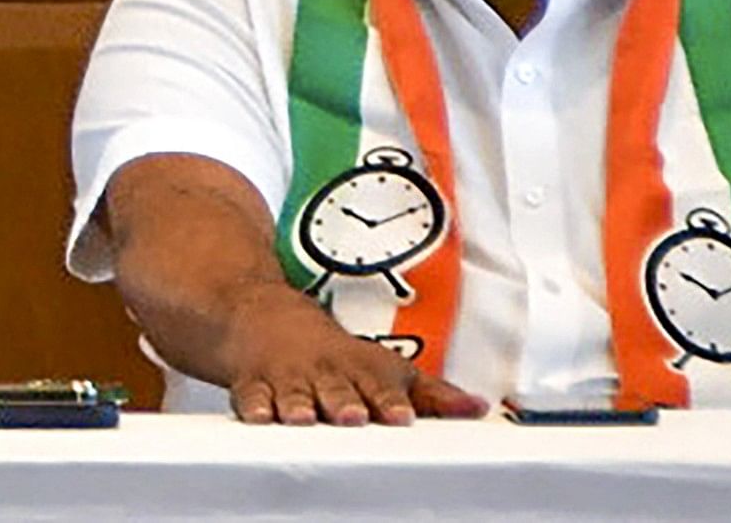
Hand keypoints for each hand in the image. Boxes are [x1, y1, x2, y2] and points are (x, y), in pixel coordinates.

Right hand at [217, 292, 485, 425]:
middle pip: (336, 391)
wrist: (263, 314)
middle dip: (343, 403)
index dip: (390, 401)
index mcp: (361, 370)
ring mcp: (288, 378)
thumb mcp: (382, 364)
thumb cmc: (332, 351)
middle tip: (351, 415)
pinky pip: (252, 396)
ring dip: (299, 406)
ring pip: (294, 395)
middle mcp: (326, 374)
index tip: (400, 416)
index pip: (381, 387)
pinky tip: (259, 415)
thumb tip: (478, 410)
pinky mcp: (253, 384)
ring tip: (301, 417)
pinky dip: (254, 406)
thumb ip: (431, 394)